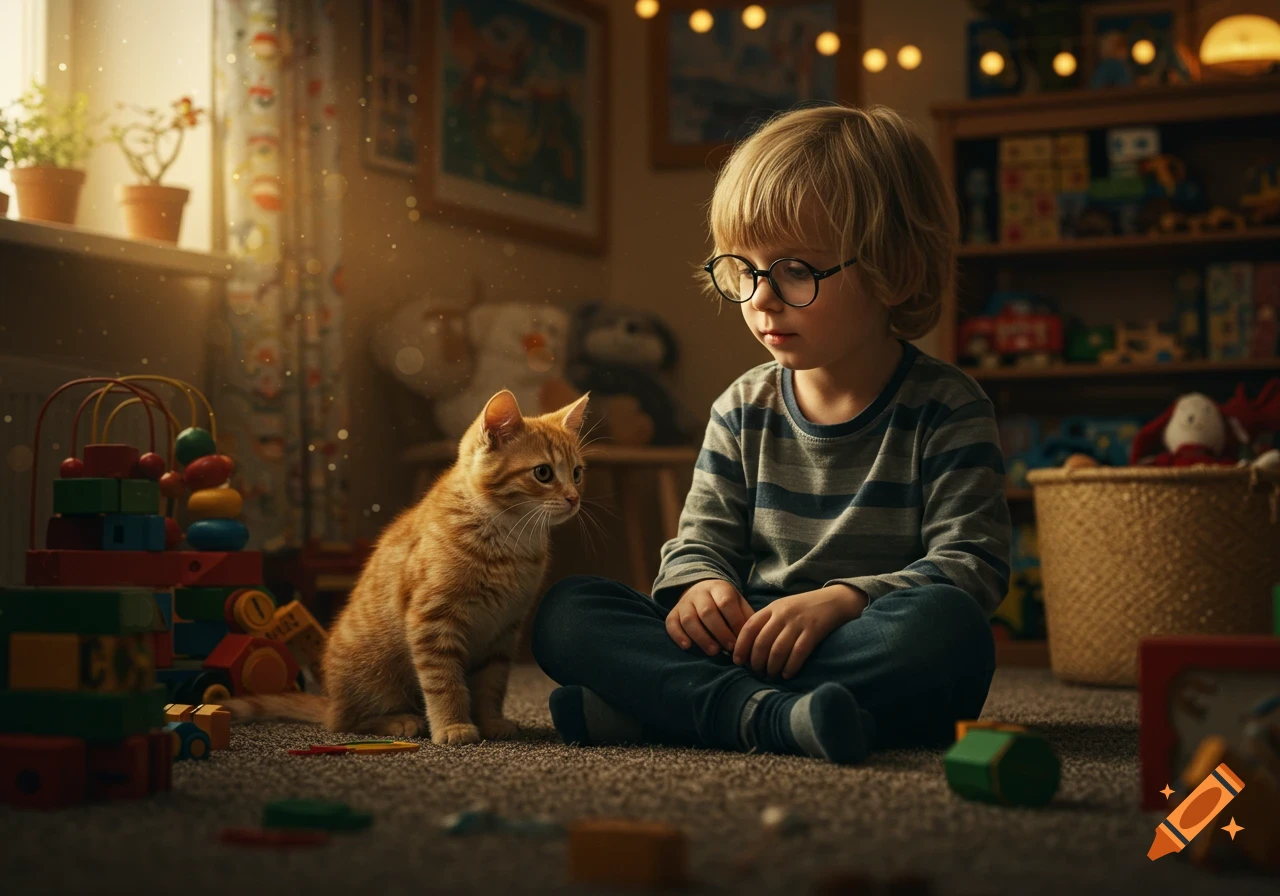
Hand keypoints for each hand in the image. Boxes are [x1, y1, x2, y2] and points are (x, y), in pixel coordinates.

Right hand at [665, 579, 753, 655]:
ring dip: (701, 637)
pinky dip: (678, 635)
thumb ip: (746, 618)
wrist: (701, 589)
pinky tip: (687, 646)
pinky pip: (671, 623)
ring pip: (689, 619)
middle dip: (719, 632)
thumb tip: (755, 638)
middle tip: (729, 648)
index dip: (733, 622)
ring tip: (713, 651)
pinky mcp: (673, 612)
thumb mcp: (738, 603)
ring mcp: (684, 602)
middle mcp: (700, 593)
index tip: (740, 640)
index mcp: (719, 588)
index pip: (726, 603)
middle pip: (707, 612)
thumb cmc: (725, 603)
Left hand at [732, 585, 865, 679]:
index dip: (741, 646)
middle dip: (756, 662)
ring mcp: (798, 623)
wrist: (834, 600)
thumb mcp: (782, 609)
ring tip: (771, 675)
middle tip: (756, 673)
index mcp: (772, 608)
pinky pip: (798, 653)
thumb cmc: (804, 609)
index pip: (749, 627)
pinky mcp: (813, 632)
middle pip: (762, 642)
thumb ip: (766, 623)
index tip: (738, 661)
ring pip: (778, 650)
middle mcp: (783, 614)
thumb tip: (748, 647)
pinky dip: (790, 667)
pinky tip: (787, 674)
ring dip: (772, 667)